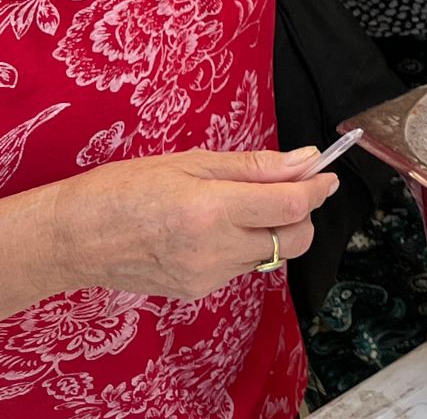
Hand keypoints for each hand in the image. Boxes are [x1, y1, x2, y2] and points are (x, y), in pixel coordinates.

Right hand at [43, 149, 338, 302]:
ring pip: (270, 256)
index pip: (292, 207)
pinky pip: (240, 268)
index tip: (326, 175)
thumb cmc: (124, 188)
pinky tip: (215, 229)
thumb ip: (255, 167)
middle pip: (294, 240)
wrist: (73, 238)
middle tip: (291, 190)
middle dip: (304, 215)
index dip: (318, 189)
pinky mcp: (196, 292)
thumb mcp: (192, 162)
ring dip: (274, 231)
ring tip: (244, 207)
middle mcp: (215, 249)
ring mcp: (206, 276)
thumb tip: (306, 161)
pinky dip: (244, 247)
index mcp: (213, 210)